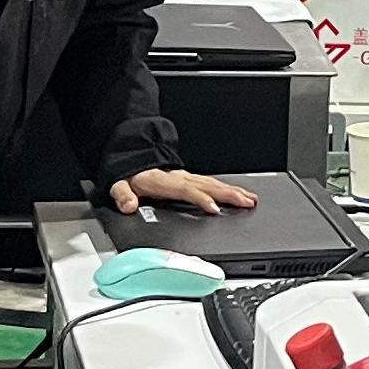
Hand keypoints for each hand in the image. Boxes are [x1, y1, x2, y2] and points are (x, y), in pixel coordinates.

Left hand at [112, 168, 255, 216]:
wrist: (131, 159)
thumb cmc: (128, 176)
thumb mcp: (118, 185)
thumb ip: (123, 195)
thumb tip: (128, 205)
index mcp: (163, 181)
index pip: (186, 190)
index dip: (201, 199)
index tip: (215, 209)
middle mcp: (179, 177)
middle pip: (207, 185)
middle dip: (229, 194)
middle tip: (247, 202)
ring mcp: (186, 177)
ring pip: (213, 183)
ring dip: (233, 191)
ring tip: (250, 199)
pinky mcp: (189, 179)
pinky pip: (211, 183)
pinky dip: (227, 189)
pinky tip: (238, 194)